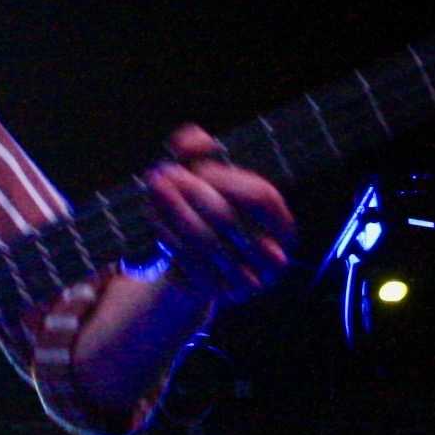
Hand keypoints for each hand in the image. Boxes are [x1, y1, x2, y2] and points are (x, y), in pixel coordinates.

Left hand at [139, 126, 295, 306]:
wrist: (195, 265)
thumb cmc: (206, 211)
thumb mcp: (204, 178)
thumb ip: (198, 151)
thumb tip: (193, 139)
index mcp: (283, 227)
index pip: (262, 197)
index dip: (229, 179)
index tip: (198, 166)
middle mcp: (273, 258)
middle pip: (230, 220)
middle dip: (192, 193)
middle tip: (160, 174)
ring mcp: (245, 282)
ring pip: (206, 244)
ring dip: (174, 214)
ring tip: (151, 190)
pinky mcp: (216, 296)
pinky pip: (190, 266)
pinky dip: (170, 241)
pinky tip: (154, 221)